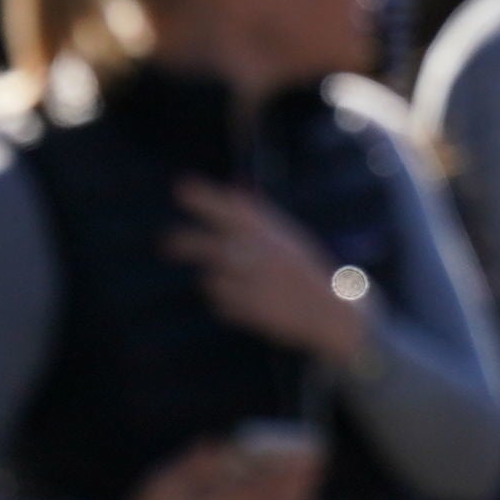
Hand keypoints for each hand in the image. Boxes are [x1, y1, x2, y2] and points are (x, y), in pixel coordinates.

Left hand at [164, 179, 369, 364]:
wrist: (334, 310)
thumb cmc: (308, 269)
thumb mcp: (288, 236)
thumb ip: (258, 216)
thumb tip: (233, 187)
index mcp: (272, 233)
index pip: (233, 209)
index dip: (205, 199)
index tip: (180, 188)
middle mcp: (261, 255)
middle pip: (212, 245)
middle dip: (185, 242)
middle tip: (165, 242)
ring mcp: (255, 284)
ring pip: (211, 277)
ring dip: (213, 278)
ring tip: (228, 279)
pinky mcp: (251, 311)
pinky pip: (221, 303)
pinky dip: (224, 301)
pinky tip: (243, 300)